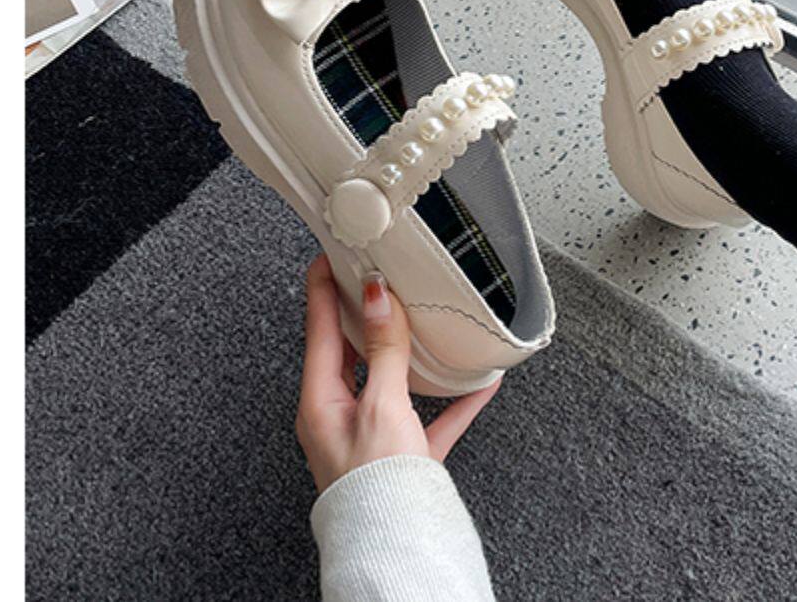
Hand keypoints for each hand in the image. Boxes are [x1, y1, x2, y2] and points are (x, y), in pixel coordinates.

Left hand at [296, 254, 498, 492]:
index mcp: (321, 401)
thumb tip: (378, 297)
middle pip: (351, 351)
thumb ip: (385, 349)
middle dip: (365, 313)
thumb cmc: (375, 486)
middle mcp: (340, 417)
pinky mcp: (403, 455)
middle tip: (375, 275)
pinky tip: (476, 384)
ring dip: (409, 351)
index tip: (330, 254)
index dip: (325, 287)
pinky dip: (450, 397)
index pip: (319, 328)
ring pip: (389, 379)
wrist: (398, 543)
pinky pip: (428, 415)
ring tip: (421, 320)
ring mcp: (371, 436)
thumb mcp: (381, 404)